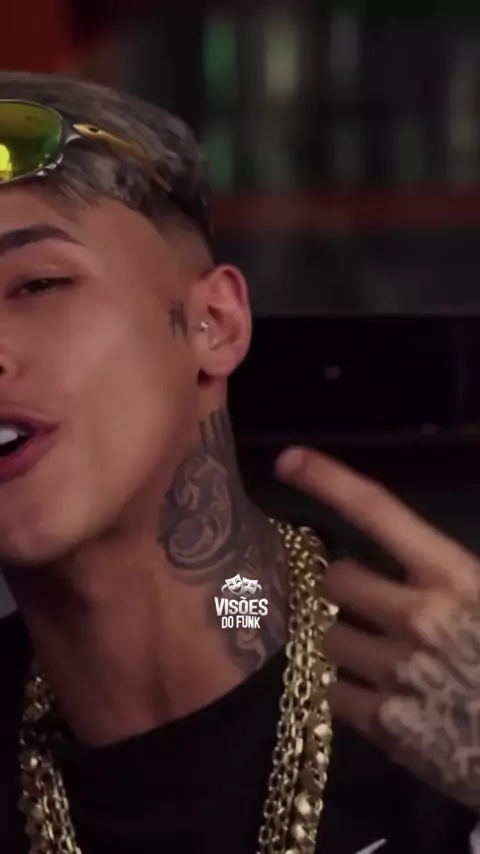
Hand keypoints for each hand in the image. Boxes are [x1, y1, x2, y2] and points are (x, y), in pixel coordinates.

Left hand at [276, 447, 479, 811]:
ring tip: (376, 656)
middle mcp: (417, 616)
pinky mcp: (384, 726)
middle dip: (342, 589)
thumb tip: (413, 555)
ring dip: (344, 642)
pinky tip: (378, 696)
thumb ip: (452, 572)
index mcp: (454, 578)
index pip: (379, 512)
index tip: (288, 459)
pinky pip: (334, 693)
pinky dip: (347, 692)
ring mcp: (396, 672)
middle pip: (335, 580)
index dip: (329, 481)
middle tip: (362, 602)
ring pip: (328, 638)